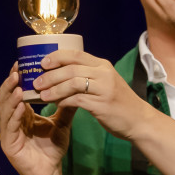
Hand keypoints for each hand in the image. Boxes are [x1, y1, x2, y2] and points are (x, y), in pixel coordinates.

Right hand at [0, 61, 76, 174]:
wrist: (50, 171)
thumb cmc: (52, 148)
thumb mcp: (61, 123)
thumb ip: (66, 106)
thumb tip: (77, 87)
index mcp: (22, 114)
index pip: (15, 91)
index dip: (16, 78)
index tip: (22, 63)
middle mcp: (12, 121)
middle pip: (5, 97)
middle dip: (9, 82)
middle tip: (17, 69)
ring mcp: (8, 132)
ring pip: (4, 109)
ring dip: (10, 95)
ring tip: (17, 82)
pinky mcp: (9, 144)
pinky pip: (9, 126)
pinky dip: (14, 114)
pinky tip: (20, 105)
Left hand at [31, 50, 158, 141]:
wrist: (139, 120)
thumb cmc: (119, 102)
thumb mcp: (106, 82)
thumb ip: (89, 76)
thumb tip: (60, 75)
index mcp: (103, 65)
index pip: (75, 55)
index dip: (56, 57)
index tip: (42, 63)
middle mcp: (103, 73)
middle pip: (70, 68)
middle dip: (50, 75)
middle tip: (36, 82)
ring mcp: (104, 88)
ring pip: (71, 83)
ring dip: (53, 89)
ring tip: (41, 95)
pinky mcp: (101, 104)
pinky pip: (76, 99)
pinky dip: (63, 101)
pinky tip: (55, 104)